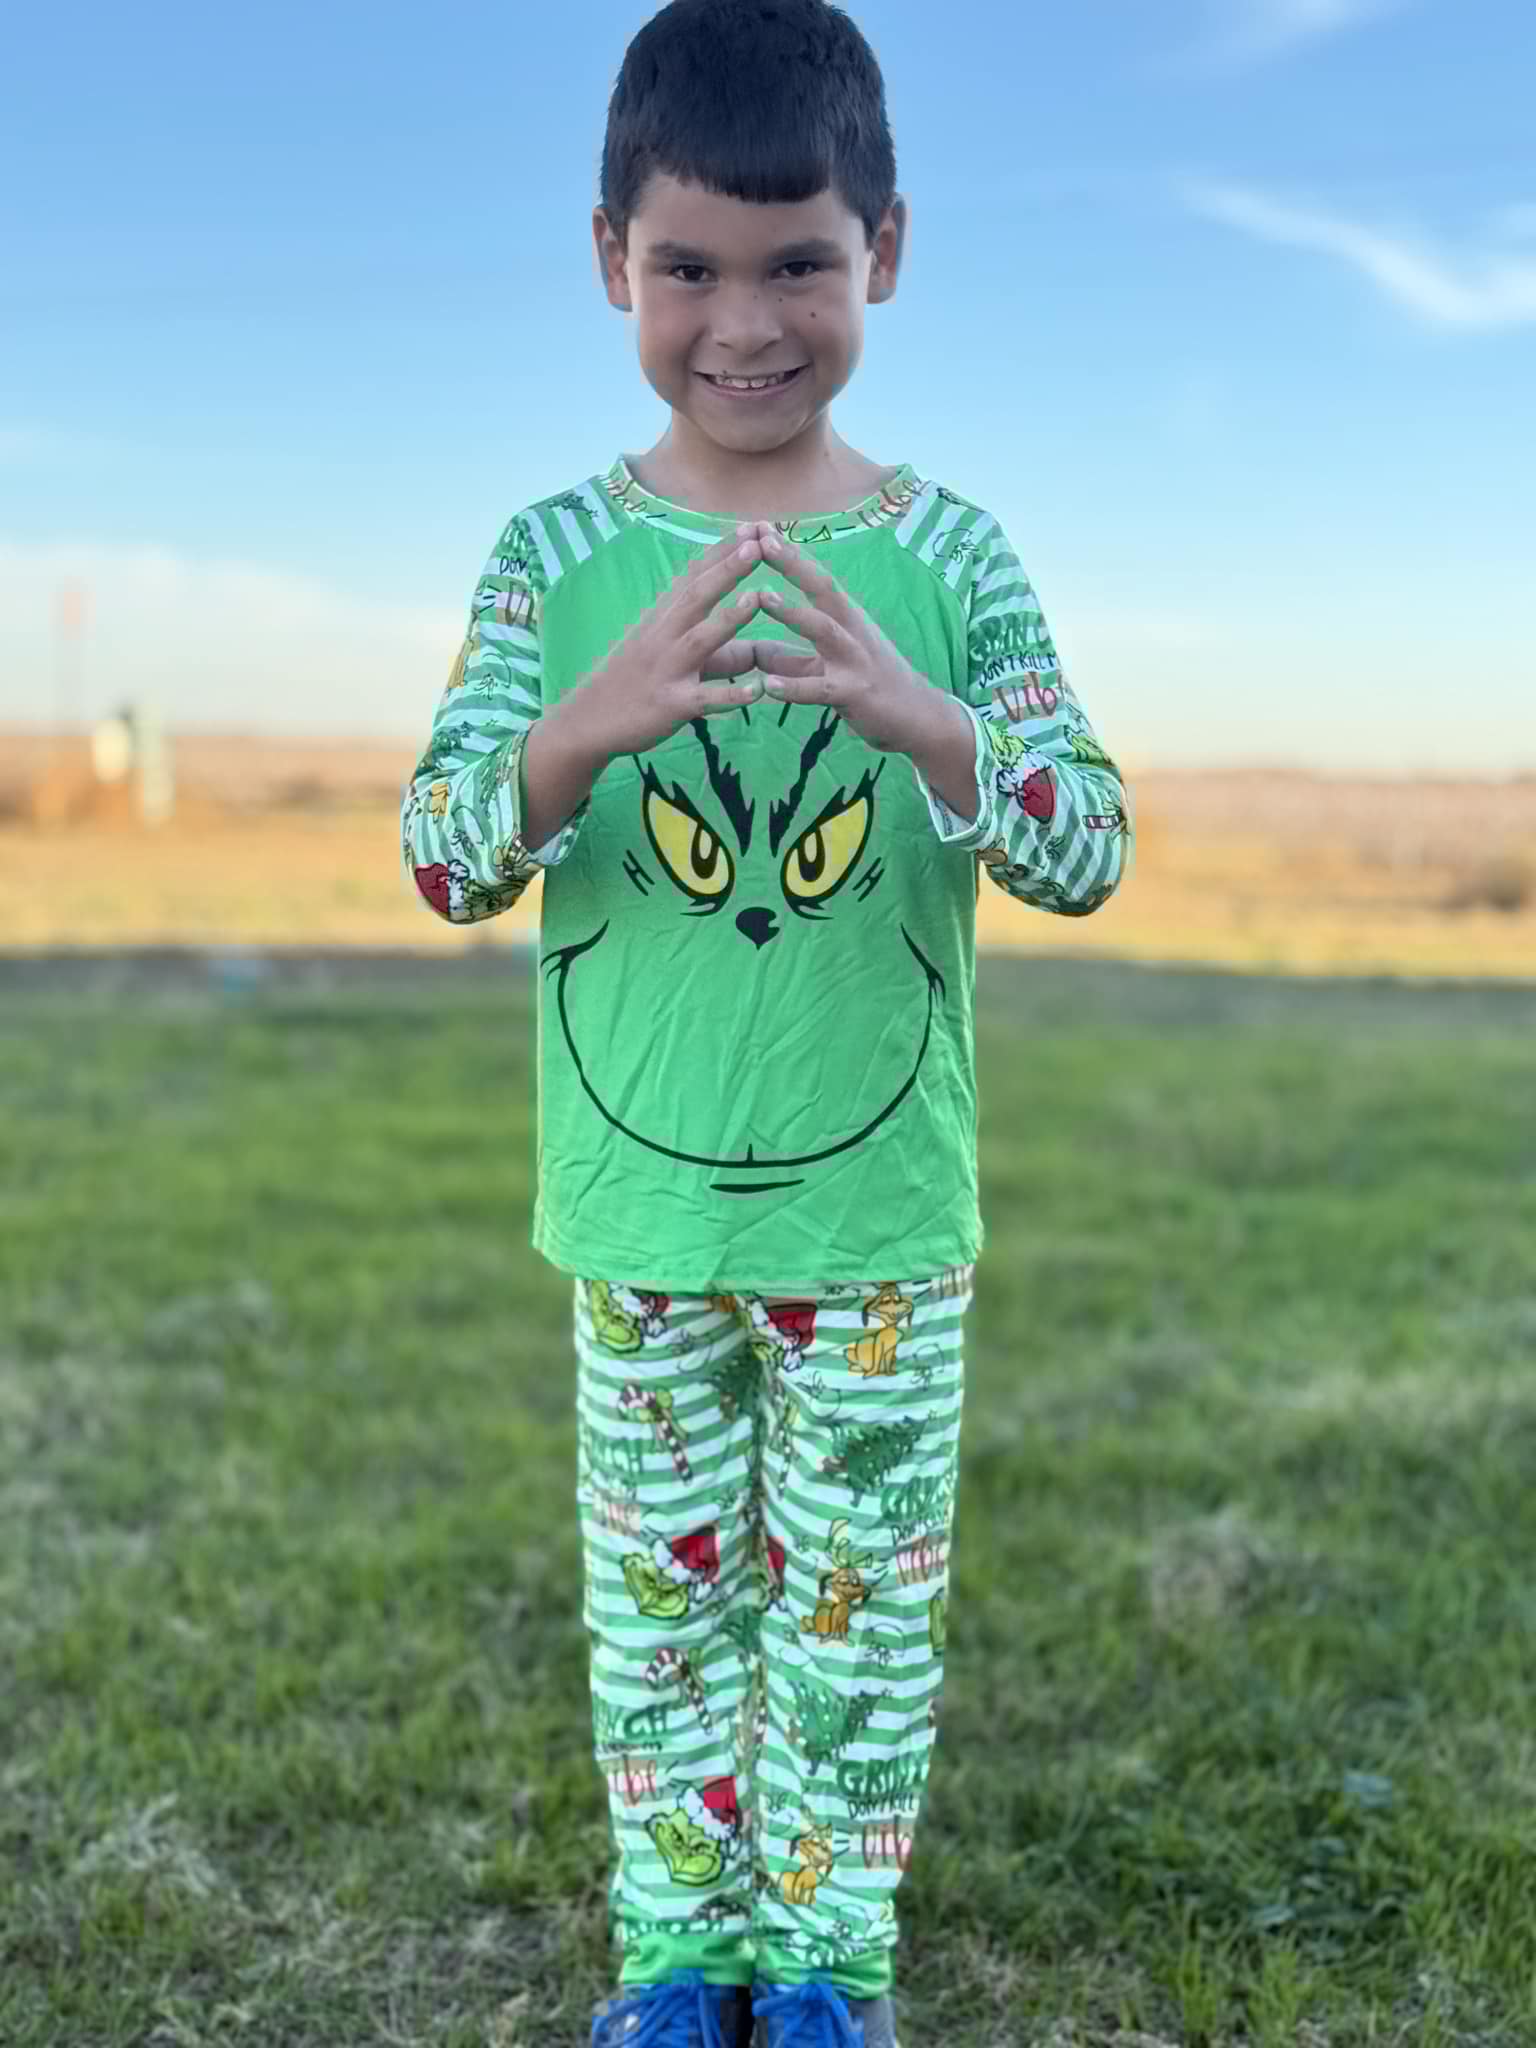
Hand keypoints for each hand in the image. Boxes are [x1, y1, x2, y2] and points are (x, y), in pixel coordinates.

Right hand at [563, 525, 767, 761]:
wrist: (587, 722)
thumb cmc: (627, 681)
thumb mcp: (657, 645)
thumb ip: (696, 630)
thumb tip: (738, 628)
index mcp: (660, 620)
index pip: (693, 578)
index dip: (720, 552)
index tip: (749, 526)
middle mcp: (662, 638)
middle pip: (697, 597)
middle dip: (728, 569)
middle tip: (758, 542)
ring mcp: (667, 671)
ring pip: (701, 641)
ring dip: (730, 618)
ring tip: (758, 597)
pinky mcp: (671, 705)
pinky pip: (705, 700)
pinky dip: (731, 696)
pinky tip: (757, 691)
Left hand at [747, 527, 935, 754]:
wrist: (918, 717)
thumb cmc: (872, 684)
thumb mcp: (828, 665)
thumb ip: (790, 658)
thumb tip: (752, 652)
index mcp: (846, 617)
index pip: (815, 577)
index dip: (789, 552)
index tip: (759, 527)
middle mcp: (852, 630)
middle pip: (822, 587)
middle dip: (791, 563)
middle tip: (760, 540)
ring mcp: (855, 660)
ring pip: (823, 629)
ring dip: (792, 612)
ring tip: (760, 597)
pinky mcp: (854, 693)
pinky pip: (819, 689)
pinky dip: (793, 687)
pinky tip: (766, 688)